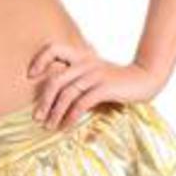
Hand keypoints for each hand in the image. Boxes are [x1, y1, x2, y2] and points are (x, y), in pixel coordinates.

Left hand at [26, 40, 162, 129]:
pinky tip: (66, 127)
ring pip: (66, 93)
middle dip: (43, 100)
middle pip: (55, 79)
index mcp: (81, 56)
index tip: (31, 75)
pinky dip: (71, 116)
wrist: (145, 78)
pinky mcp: (104, 87)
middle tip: (37, 117)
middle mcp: (85, 62)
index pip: (54, 48)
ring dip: (55, 112)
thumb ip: (78, 79)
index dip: (40, 59)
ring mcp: (94, 74)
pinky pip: (81, 102)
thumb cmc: (117, 80)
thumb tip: (58, 101)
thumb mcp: (95, 73)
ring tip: (49, 126)